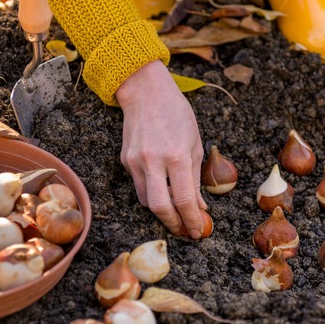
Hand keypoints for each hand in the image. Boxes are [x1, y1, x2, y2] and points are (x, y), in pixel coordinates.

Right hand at [115, 60, 206, 237]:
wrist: (146, 92)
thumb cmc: (177, 114)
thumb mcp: (195, 143)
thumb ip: (195, 178)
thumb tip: (199, 206)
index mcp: (177, 155)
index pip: (184, 199)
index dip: (192, 219)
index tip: (198, 230)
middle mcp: (154, 161)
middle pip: (160, 207)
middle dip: (173, 224)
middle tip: (184, 230)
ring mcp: (136, 161)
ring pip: (146, 200)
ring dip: (162, 211)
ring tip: (175, 213)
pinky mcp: (125, 160)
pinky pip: (139, 186)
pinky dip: (152, 193)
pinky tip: (162, 189)